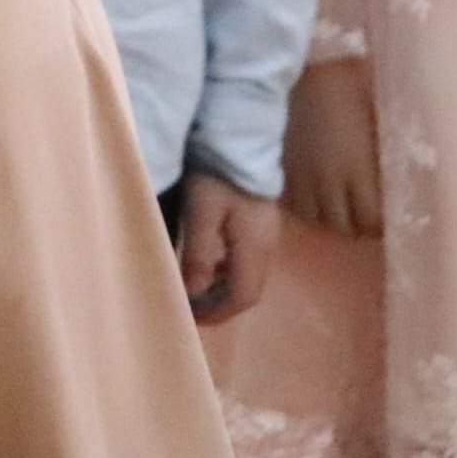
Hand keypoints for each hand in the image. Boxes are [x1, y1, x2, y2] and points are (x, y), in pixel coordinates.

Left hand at [174, 171, 278, 322]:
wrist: (240, 138)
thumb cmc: (217, 174)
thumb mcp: (201, 211)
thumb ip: (199, 252)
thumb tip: (194, 292)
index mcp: (255, 248)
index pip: (242, 296)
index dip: (217, 313)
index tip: (190, 319)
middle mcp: (267, 247)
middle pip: (248, 290)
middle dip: (220, 306)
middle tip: (189, 310)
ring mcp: (267, 235)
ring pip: (248, 275)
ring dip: (222, 289)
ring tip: (193, 291)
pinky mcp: (260, 223)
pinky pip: (246, 259)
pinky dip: (226, 271)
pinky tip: (207, 264)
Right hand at [280, 59, 380, 237]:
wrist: (298, 67)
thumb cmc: (347, 88)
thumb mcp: (375, 125)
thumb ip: (379, 161)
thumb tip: (393, 186)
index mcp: (357, 170)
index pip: (372, 220)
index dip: (379, 224)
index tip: (384, 218)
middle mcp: (326, 182)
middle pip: (343, 226)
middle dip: (355, 225)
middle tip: (361, 214)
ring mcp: (298, 176)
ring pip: (313, 219)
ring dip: (326, 217)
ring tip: (333, 206)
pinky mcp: (276, 167)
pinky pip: (289, 203)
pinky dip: (301, 205)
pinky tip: (308, 195)